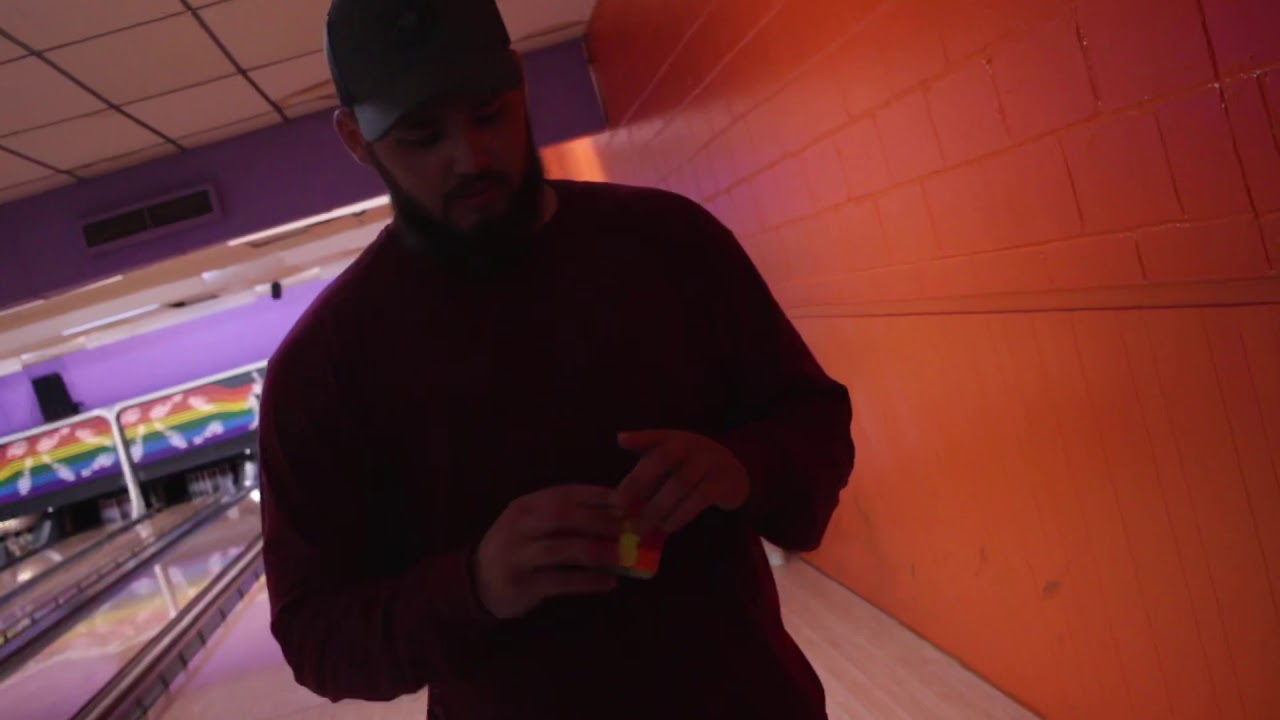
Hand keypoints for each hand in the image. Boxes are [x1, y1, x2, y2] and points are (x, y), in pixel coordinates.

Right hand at [473, 484, 623, 618]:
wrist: (477, 582)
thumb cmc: (519, 548)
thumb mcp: (533, 523)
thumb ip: (565, 516)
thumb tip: (615, 514)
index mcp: (526, 505)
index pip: (564, 493)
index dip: (597, 495)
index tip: (626, 502)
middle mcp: (519, 525)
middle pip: (562, 516)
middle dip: (599, 521)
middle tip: (629, 529)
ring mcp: (518, 555)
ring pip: (562, 549)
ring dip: (598, 552)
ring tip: (624, 557)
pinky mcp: (522, 584)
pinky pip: (560, 581)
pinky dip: (587, 582)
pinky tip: (609, 583)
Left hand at [615, 430, 749, 539]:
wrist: (732, 475)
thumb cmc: (689, 469)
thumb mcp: (668, 463)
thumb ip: (644, 472)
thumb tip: (616, 498)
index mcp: (673, 439)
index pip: (655, 435)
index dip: (639, 437)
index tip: (621, 440)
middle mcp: (691, 446)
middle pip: (663, 457)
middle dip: (638, 481)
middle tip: (619, 507)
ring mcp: (709, 463)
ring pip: (680, 483)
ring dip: (657, 507)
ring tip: (641, 526)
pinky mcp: (723, 484)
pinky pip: (700, 498)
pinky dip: (680, 515)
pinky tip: (667, 526)